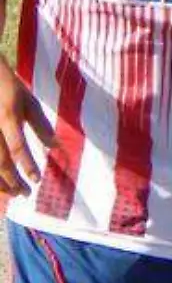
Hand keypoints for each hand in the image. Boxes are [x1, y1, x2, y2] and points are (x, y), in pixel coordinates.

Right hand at [0, 65, 51, 196]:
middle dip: (12, 181)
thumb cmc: (8, 88)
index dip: (26, 166)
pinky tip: (0, 186)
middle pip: (0, 161)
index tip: (37, 181)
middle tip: (26, 194)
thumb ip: (41, 124)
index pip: (17, 147)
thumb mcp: (29, 101)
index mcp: (8, 116)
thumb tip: (55, 146)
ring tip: (13, 194)